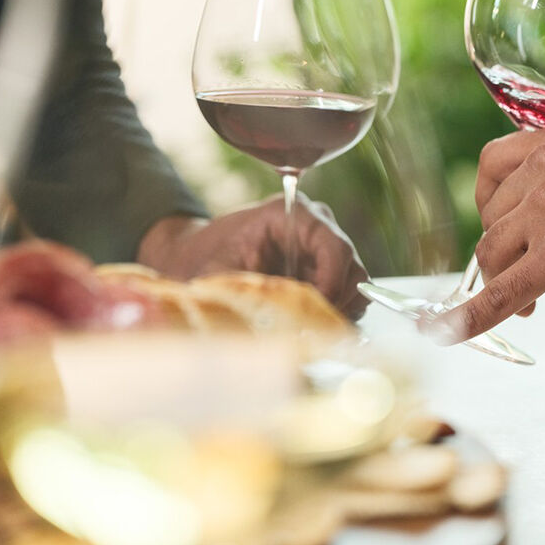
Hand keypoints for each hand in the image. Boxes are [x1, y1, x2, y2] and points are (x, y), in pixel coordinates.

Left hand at [137, 195, 368, 316]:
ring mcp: (322, 248)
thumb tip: (281, 329)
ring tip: (305, 328)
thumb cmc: (200, 259)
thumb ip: (252, 295)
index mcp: (290, 214)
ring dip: (336, 310)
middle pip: (351, 268)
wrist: (191, 256)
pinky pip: (344, 294)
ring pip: (354, 284)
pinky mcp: (322, 269)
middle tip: (309, 328)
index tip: (315, 314)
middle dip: (336, 302)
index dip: (333, 284)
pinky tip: (306, 324)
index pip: (334, 247)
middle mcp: (315, 226)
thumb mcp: (218, 276)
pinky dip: (331, 313)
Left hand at [424, 122, 544, 343]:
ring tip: (533, 303)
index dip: (489, 199)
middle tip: (527, 274)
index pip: (493, 162)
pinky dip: (468, 318)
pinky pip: (498, 293)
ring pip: (492, 254)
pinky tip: (446, 334)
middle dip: (504, 248)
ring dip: (504, 282)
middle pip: (492, 215)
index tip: (502, 222)